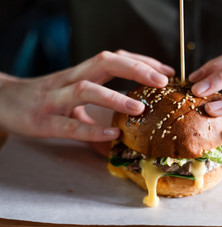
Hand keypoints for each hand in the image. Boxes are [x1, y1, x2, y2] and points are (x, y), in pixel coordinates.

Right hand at [0, 50, 174, 140]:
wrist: (4, 102)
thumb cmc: (45, 99)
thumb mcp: (74, 98)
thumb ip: (98, 110)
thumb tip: (124, 132)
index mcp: (82, 73)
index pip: (116, 59)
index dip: (142, 62)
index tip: (167, 71)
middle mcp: (71, 80)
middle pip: (105, 63)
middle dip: (136, 69)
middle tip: (162, 81)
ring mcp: (56, 98)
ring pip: (86, 90)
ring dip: (115, 98)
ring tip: (140, 107)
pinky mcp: (44, 120)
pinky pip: (70, 125)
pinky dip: (92, 129)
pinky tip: (112, 134)